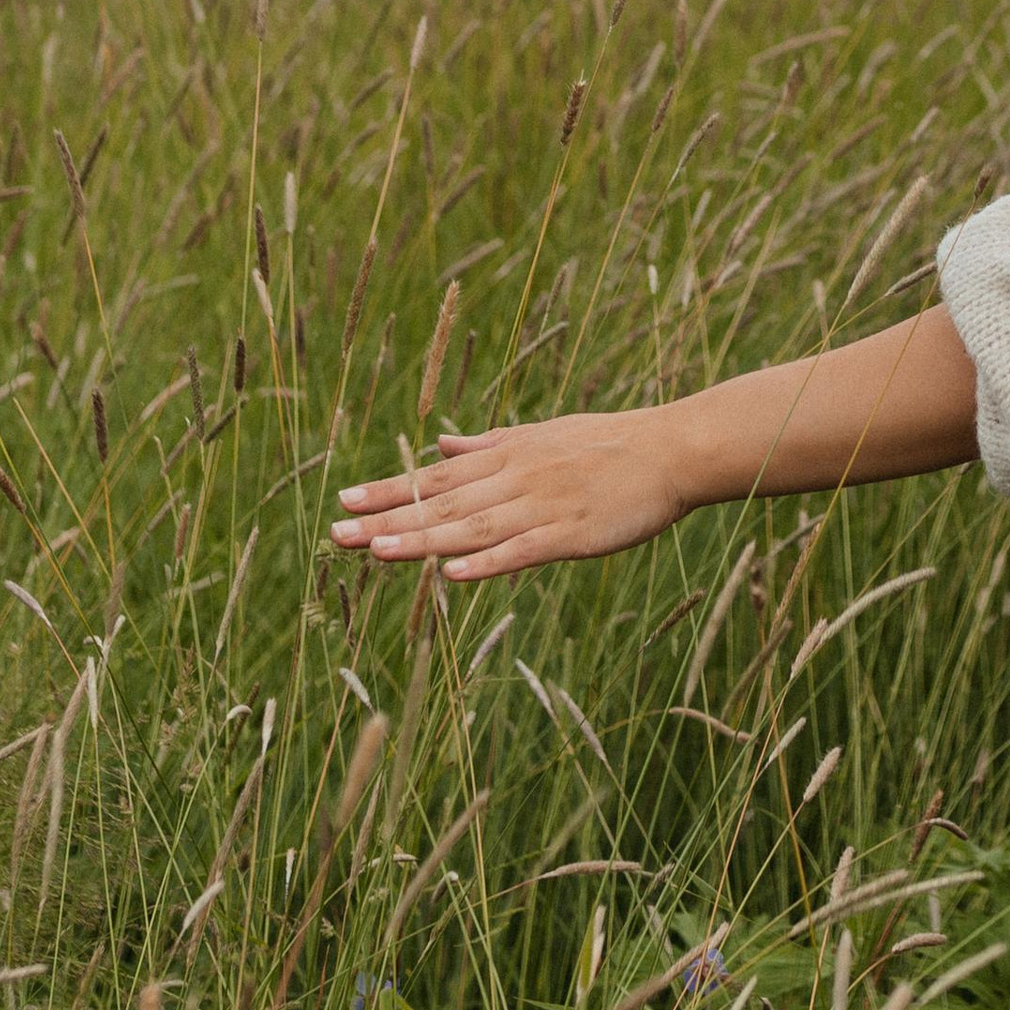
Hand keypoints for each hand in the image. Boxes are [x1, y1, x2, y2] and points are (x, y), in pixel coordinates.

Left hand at [329, 409, 691, 580]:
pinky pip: (522, 551)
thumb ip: (487, 443)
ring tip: (377, 550)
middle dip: (388, 518)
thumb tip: (441, 442)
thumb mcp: (542, 434)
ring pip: (472, 526)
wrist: (671, 450)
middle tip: (338, 533)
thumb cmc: (608, 444)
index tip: (344, 499)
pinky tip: (452, 575)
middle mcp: (516, 477)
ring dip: (422, 540)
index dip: (390, 489)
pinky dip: (487, 563)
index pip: (437, 475)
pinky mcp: (571, 534)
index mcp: (507, 454)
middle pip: (443, 502)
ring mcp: (542, 506)